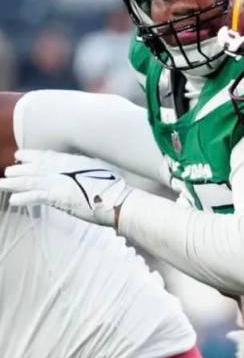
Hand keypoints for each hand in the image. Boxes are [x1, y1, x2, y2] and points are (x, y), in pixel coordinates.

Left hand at [0, 149, 131, 226]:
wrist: (118, 200)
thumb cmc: (115, 188)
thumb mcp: (100, 170)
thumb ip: (87, 168)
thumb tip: (87, 169)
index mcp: (70, 161)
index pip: (44, 156)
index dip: (30, 156)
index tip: (19, 156)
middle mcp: (60, 169)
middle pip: (32, 168)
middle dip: (18, 170)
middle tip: (8, 173)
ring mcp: (56, 182)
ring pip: (28, 181)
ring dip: (13, 183)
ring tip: (1, 184)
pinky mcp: (56, 196)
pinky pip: (34, 197)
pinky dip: (23, 198)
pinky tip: (13, 201)